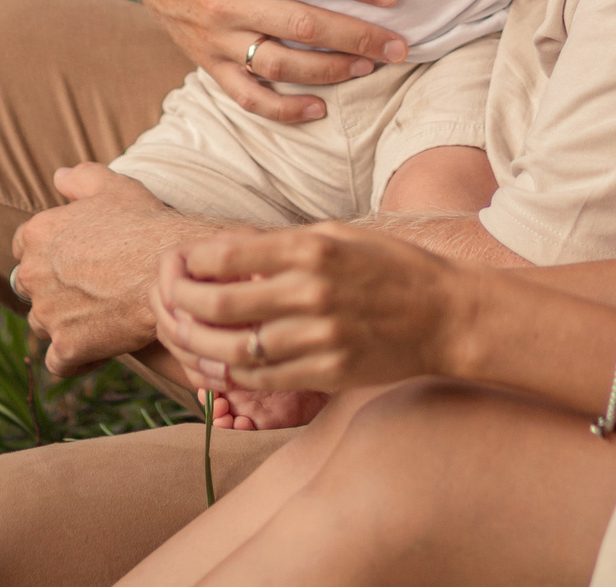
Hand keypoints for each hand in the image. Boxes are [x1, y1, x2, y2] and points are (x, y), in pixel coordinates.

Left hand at [12, 164, 222, 374]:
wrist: (169, 270)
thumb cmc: (144, 224)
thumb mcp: (114, 187)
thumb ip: (80, 179)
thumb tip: (59, 177)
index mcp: (37, 234)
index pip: (23, 248)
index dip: (49, 255)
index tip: (74, 261)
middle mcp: (33, 274)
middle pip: (30, 288)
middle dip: (52, 290)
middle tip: (88, 291)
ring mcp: (48, 313)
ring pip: (42, 325)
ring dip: (63, 324)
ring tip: (99, 319)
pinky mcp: (67, 346)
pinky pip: (59, 362)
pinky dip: (75, 359)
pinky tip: (99, 349)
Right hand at [128, 0, 408, 124]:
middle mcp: (226, 4)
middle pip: (304, 27)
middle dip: (358, 38)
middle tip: (400, 46)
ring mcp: (215, 40)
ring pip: (281, 66)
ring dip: (331, 71)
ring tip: (369, 68)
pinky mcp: (207, 63)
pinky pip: (246, 96)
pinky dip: (283, 110)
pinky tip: (319, 109)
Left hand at [149, 225, 464, 394]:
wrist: (447, 314)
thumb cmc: (392, 266)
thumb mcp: (339, 235)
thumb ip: (285, 245)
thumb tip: (228, 252)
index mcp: (310, 248)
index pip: (225, 255)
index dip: (189, 262)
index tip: (179, 264)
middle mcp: (311, 291)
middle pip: (219, 304)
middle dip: (180, 303)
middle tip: (169, 301)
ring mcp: (320, 336)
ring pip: (235, 350)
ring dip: (199, 346)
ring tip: (185, 337)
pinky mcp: (330, 371)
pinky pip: (265, 379)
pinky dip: (233, 376)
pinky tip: (219, 366)